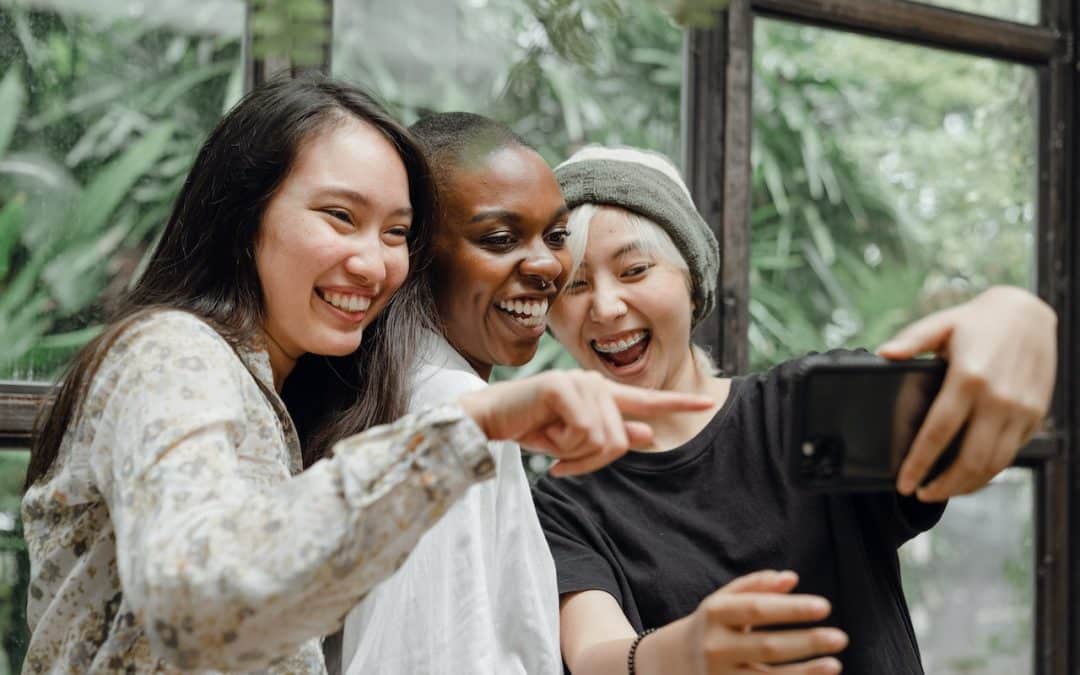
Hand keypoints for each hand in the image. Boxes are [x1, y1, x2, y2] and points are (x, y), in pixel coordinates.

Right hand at [458, 370, 712, 475]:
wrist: (490, 419)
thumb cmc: (530, 426)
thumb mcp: (574, 439)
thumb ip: (611, 435)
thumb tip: (648, 435)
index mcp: (602, 394)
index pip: (647, 399)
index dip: (679, 402)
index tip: (708, 402)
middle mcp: (595, 383)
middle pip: (620, 440)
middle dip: (591, 461)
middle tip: (564, 462)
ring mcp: (580, 382)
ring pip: (603, 439)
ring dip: (574, 454)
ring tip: (551, 442)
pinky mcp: (562, 388)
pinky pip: (582, 432)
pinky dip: (562, 446)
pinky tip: (544, 436)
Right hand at [678, 571, 845, 673]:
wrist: (672, 662)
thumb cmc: (711, 625)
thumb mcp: (724, 600)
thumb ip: (756, 586)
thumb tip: (791, 578)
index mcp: (715, 614)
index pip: (757, 609)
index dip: (792, 609)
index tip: (825, 606)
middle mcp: (715, 646)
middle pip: (767, 646)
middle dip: (806, 642)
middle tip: (840, 637)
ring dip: (805, 672)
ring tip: (835, 664)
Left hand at [879, 286, 1056, 500]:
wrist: (1030, 313)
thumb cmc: (980, 320)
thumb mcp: (942, 324)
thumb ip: (911, 341)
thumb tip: (883, 354)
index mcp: (968, 378)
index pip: (938, 433)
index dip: (919, 463)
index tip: (904, 482)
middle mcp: (998, 399)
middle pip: (969, 460)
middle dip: (943, 485)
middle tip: (920, 493)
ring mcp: (1020, 410)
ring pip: (994, 464)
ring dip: (966, 485)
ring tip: (941, 490)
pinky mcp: (1035, 416)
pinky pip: (1011, 455)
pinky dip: (989, 472)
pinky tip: (969, 476)